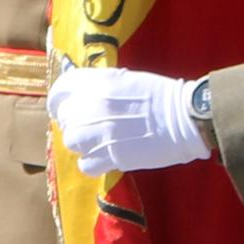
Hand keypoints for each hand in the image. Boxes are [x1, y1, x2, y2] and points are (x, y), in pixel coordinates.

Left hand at [50, 67, 209, 173]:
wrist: (185, 117)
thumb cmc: (161, 95)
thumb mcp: (126, 79)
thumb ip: (100, 85)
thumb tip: (83, 93)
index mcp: (98, 82)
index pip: (62, 88)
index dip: (58, 100)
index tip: (60, 107)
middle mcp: (93, 106)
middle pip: (65, 118)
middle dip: (73, 122)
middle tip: (89, 127)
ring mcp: (100, 132)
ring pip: (71, 141)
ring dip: (81, 143)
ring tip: (96, 142)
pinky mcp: (111, 156)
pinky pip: (85, 164)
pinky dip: (91, 163)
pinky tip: (103, 157)